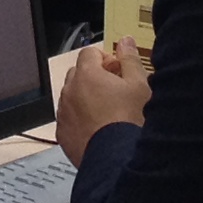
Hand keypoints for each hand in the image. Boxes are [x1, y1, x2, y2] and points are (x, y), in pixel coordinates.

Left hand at [56, 41, 153, 164]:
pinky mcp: (63, 134)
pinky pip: (69, 119)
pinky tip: (99, 128)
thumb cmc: (129, 122)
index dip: (106, 59)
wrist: (117, 160)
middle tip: (116, 90)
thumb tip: (125, 42)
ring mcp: (64, 113)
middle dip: (95, 77)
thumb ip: (130, 59)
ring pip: (72, 97)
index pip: (90, 53)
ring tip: (109, 112)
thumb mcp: (139, 85)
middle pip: (79, 73)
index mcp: (86, 74)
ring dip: (86, 98)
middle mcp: (69, 91)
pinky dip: (80, 119)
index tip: (118, 70)